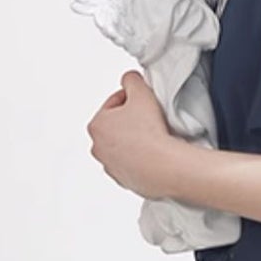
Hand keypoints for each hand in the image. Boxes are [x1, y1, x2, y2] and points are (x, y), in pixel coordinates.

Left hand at [87, 70, 177, 197]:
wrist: (163, 167)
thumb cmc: (150, 133)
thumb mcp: (140, 91)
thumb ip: (131, 79)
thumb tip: (129, 79)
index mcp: (96, 125)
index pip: (114, 103)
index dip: (131, 99)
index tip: (144, 102)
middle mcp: (98, 148)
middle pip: (116, 125)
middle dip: (131, 120)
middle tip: (148, 118)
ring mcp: (110, 167)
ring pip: (123, 145)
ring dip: (135, 139)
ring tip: (152, 136)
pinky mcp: (124, 180)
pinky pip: (131, 163)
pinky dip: (140, 157)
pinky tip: (152, 153)